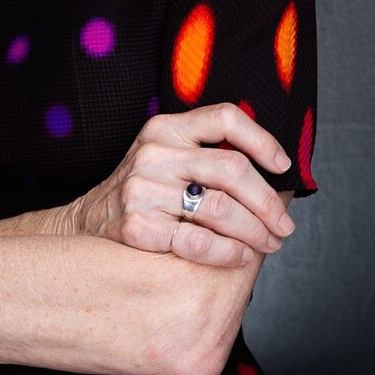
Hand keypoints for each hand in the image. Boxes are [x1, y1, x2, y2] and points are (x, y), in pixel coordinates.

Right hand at [66, 102, 295, 266]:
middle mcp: (154, 153)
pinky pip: (199, 242)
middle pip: (232, 169)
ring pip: (222, 209)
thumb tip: (277, 171)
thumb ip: (207, 152)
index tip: (283, 166)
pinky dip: (229, 252)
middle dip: (268, 201)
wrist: (90, 221)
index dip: (262, 140)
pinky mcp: (138, 226)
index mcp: (166, 128)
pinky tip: (240, 256)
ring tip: (268, 243)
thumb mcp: (166, 154)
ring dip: (256, 231)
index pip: (225, 117)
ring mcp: (143, 189)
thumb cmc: (145, 189)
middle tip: (284, 225)